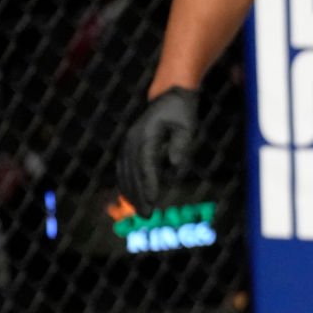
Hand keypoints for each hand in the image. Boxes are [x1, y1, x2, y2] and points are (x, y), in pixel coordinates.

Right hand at [116, 86, 199, 212]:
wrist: (169, 97)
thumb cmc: (181, 112)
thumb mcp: (187, 125)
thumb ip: (181, 145)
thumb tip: (175, 165)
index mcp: (146, 134)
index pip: (146, 163)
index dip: (148, 183)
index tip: (153, 200)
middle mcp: (132, 139)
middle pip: (133, 171)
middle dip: (138, 194)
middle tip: (147, 215)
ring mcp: (128, 142)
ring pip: (126, 172)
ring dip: (131, 193)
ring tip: (140, 211)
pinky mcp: (129, 146)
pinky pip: (125, 168)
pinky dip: (127, 184)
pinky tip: (131, 198)